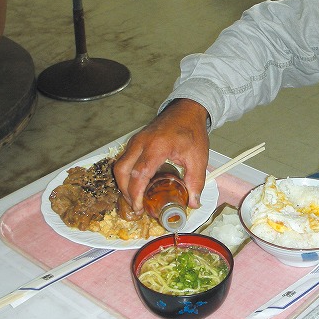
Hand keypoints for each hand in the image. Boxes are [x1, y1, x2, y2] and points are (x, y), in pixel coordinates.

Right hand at [113, 99, 209, 214]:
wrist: (186, 111)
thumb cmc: (191, 131)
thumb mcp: (198, 158)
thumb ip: (196, 182)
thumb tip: (193, 203)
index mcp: (157, 146)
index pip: (139, 173)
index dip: (136, 193)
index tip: (139, 207)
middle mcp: (141, 142)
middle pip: (122, 170)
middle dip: (125, 191)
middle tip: (136, 206)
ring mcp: (136, 140)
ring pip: (120, 165)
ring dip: (124, 184)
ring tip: (136, 198)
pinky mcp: (136, 142)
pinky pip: (125, 160)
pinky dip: (127, 175)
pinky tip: (140, 184)